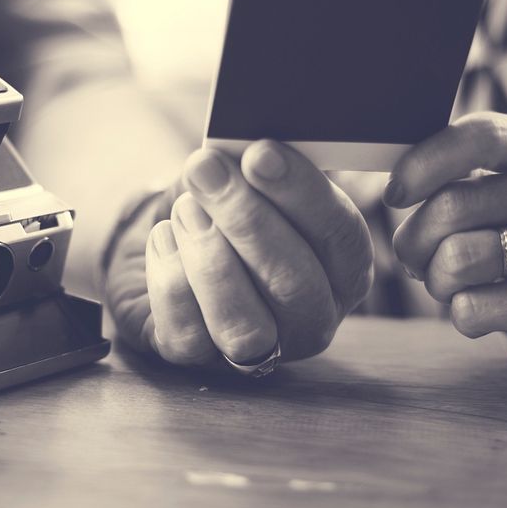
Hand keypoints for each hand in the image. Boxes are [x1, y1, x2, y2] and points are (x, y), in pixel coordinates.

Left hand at [106, 140, 372, 368]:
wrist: (170, 258)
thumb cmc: (229, 216)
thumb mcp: (256, 187)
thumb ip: (263, 170)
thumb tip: (247, 145)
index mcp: (343, 270)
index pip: (341, 238)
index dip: (302, 194)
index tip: (260, 152)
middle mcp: (311, 319)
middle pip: (295, 284)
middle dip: (247, 220)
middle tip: (207, 169)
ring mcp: (258, 351)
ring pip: (244, 325)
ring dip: (210, 258)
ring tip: (186, 206)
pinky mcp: (199, 362)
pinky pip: (188, 335)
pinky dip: (170, 280)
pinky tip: (164, 236)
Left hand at [385, 112, 506, 378]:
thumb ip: (458, 176)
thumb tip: (395, 188)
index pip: (480, 137)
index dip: (424, 164)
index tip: (395, 194)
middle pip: (452, 206)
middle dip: (415, 240)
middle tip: (417, 256)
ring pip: (457, 258)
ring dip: (436, 280)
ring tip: (450, 281)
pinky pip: (474, 308)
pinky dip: (462, 313)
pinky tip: (481, 307)